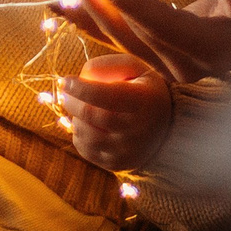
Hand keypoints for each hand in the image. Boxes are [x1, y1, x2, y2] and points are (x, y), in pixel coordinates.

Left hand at [48, 0, 230, 82]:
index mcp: (219, 48)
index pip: (165, 26)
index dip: (129, 3)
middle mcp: (188, 66)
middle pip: (132, 27)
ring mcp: (172, 68)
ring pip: (119, 33)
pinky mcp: (161, 60)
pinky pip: (119, 40)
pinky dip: (90, 17)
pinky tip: (59, 1)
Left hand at [62, 55, 171, 171]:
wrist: (165, 131)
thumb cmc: (144, 92)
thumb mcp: (136, 70)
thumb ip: (110, 65)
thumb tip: (82, 75)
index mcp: (144, 102)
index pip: (107, 96)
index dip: (81, 88)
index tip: (65, 80)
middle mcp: (137, 130)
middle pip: (92, 115)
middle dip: (72, 101)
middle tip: (66, 92)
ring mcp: (126, 151)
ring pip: (85, 134)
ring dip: (75, 118)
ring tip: (81, 108)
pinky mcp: (116, 164)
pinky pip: (85, 149)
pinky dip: (79, 134)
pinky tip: (87, 125)